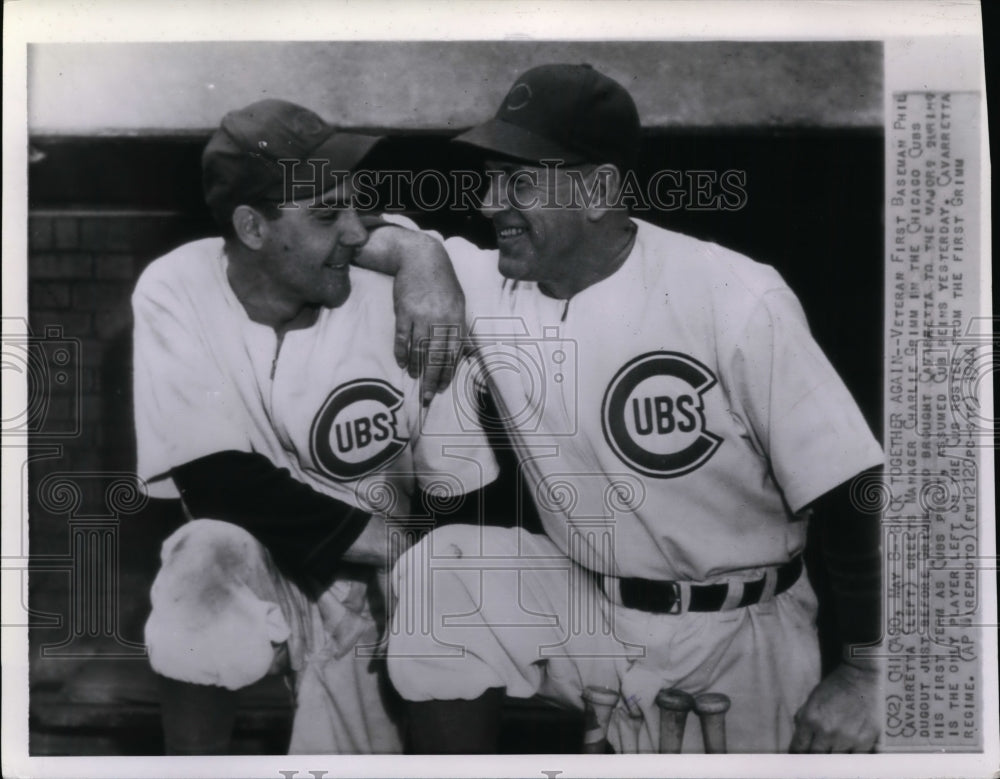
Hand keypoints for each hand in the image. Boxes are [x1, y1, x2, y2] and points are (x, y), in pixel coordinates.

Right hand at [391, 237, 465, 403]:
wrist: (420, 258)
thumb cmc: (442, 282)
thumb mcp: (459, 302)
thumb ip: (461, 329)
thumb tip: (466, 355)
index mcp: (456, 318)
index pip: (452, 352)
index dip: (447, 372)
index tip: (442, 387)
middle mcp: (439, 319)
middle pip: (435, 355)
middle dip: (431, 378)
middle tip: (426, 397)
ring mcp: (420, 315)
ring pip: (418, 349)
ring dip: (416, 367)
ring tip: (414, 377)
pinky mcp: (403, 311)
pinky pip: (402, 337)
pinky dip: (402, 352)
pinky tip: (402, 362)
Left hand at [789, 658, 880, 752]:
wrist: (861, 676)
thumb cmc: (834, 686)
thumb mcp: (812, 700)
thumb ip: (803, 720)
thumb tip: (799, 741)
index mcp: (811, 720)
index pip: (799, 749)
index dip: (798, 756)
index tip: (800, 759)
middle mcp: (828, 732)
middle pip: (817, 758)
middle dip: (815, 758)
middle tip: (817, 756)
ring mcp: (848, 738)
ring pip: (837, 761)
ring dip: (834, 756)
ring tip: (834, 749)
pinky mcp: (866, 740)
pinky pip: (856, 758)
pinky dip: (851, 756)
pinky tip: (850, 748)